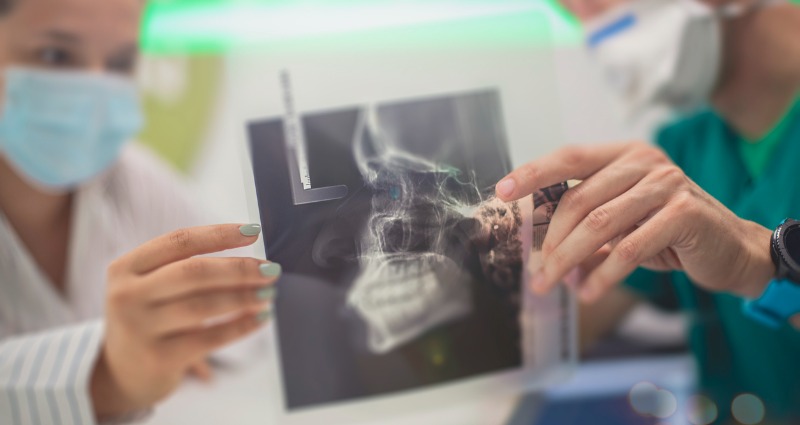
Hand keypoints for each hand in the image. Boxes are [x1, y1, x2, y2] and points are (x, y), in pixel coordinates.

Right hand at [91, 224, 280, 418]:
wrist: (121, 374)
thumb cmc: (149, 319)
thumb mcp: (150, 287)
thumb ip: (185, 266)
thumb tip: (250, 256)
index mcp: (126, 267)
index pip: (179, 241)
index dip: (219, 234)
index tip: (253, 231)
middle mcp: (127, 295)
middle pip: (194, 272)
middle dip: (239, 269)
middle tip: (271, 270)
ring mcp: (140, 328)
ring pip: (204, 305)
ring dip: (245, 297)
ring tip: (269, 294)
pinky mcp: (158, 358)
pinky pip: (211, 338)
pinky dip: (241, 326)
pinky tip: (261, 318)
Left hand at [495, 142, 774, 302]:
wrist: (730, 249)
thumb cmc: (668, 232)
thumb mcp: (624, 220)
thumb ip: (587, 223)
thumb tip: (541, 251)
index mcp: (624, 156)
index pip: (570, 157)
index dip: (534, 173)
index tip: (502, 191)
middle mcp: (645, 163)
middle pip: (578, 200)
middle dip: (551, 242)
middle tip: (537, 275)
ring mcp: (667, 185)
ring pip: (598, 224)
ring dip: (568, 260)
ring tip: (552, 286)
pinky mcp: (683, 214)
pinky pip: (629, 249)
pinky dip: (603, 275)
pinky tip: (588, 292)